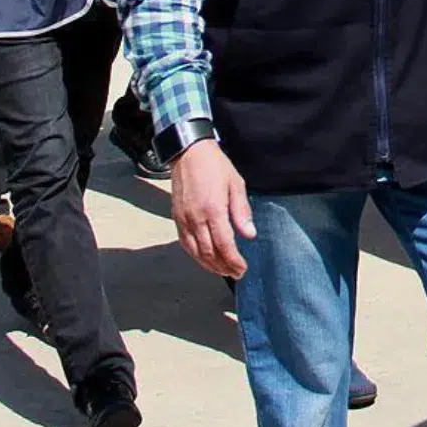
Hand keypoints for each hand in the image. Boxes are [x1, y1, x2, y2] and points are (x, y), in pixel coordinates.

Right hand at [171, 139, 256, 277]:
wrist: (188, 152)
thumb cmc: (215, 166)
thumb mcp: (236, 184)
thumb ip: (242, 211)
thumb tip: (250, 235)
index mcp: (213, 209)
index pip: (225, 244)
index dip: (234, 260)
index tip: (242, 269)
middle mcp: (196, 218)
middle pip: (209, 253)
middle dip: (223, 267)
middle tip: (236, 274)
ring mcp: (184, 219)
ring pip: (195, 252)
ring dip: (209, 265)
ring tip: (222, 271)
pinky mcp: (176, 217)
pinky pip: (185, 243)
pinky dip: (195, 255)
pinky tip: (204, 259)